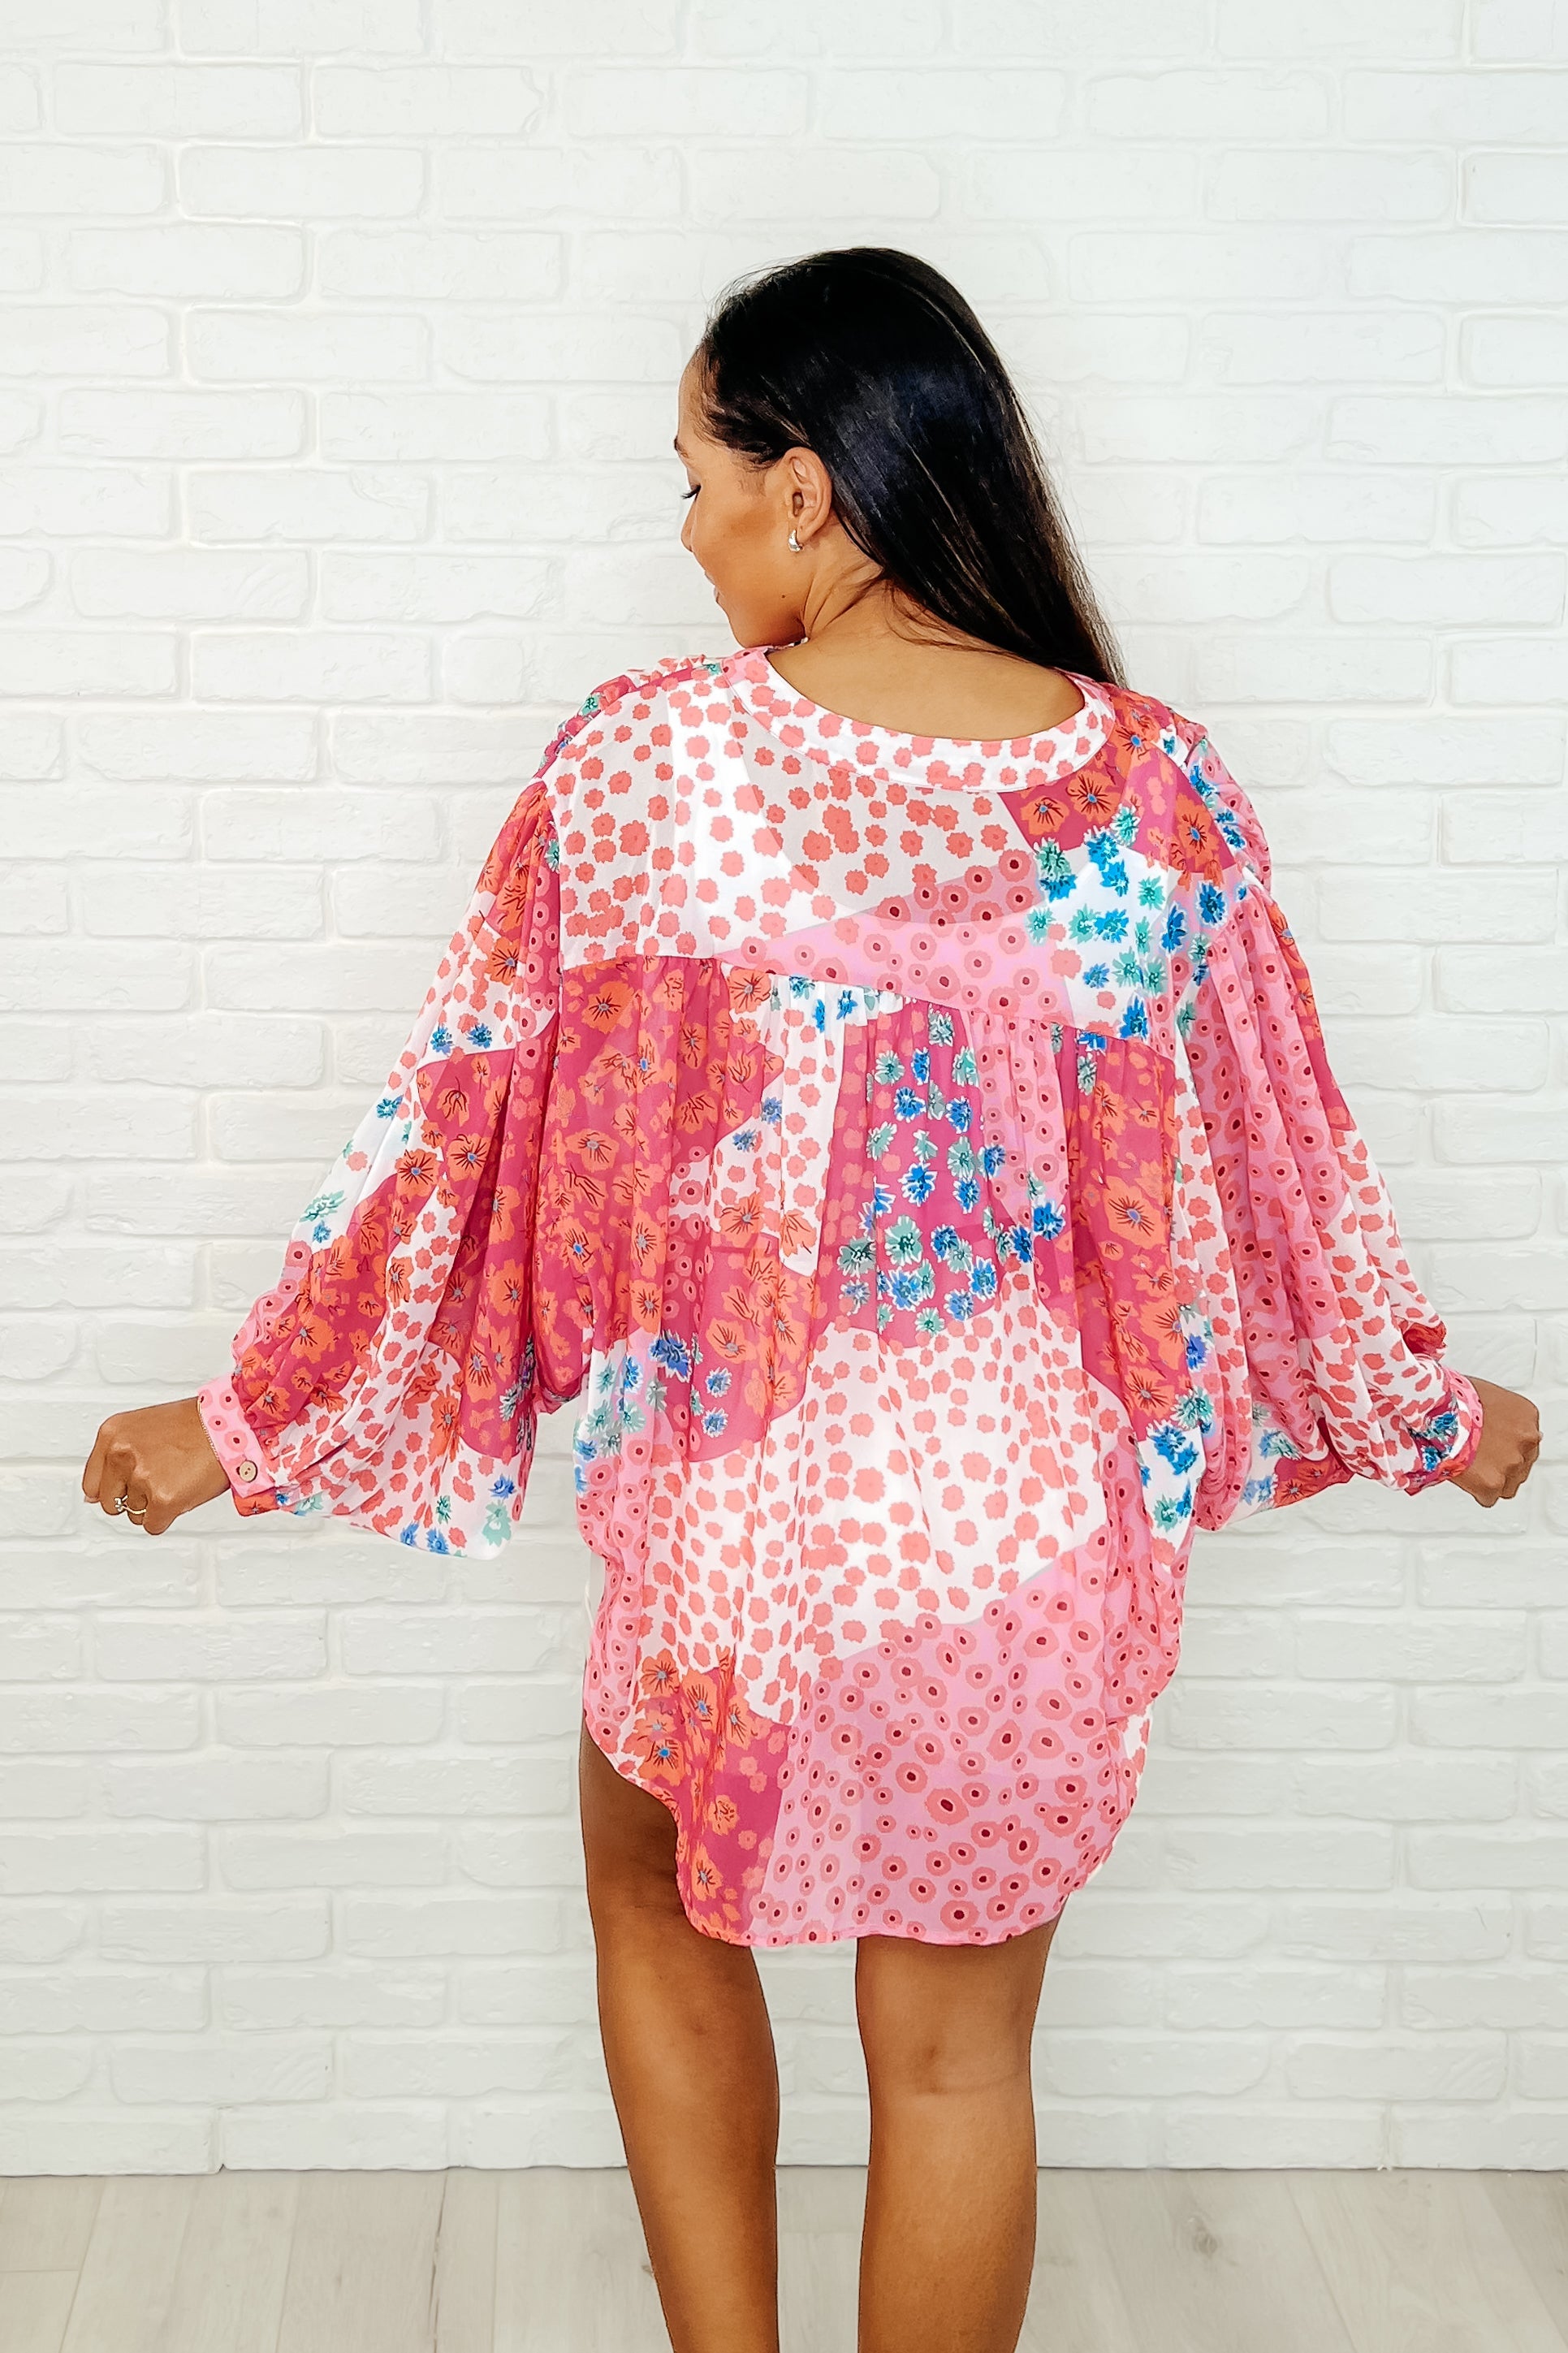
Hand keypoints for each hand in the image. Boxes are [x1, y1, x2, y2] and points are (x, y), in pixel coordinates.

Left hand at [81, 1397, 231, 1535]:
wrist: (232, 1423)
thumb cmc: (195, 1423)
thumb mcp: (142, 1428)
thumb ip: (114, 1458)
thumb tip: (93, 1498)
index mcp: (112, 1434)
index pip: (91, 1483)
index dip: (112, 1488)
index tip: (128, 1485)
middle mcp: (121, 1455)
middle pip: (111, 1503)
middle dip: (134, 1497)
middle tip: (161, 1478)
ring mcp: (141, 1477)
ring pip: (134, 1515)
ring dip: (154, 1505)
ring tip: (176, 1479)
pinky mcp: (163, 1499)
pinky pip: (153, 1526)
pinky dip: (169, 1516)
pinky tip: (183, 1492)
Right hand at [1447, 1375, 1540, 1507]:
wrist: (1437, 1413)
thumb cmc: (1452, 1399)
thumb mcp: (1485, 1396)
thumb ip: (1498, 1414)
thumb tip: (1493, 1425)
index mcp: (1526, 1416)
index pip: (1526, 1441)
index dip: (1502, 1444)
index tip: (1490, 1444)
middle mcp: (1525, 1441)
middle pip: (1519, 1464)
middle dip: (1499, 1462)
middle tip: (1476, 1456)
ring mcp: (1511, 1464)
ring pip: (1507, 1484)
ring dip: (1489, 1477)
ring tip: (1467, 1464)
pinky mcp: (1493, 1484)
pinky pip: (1488, 1497)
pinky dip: (1476, 1490)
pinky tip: (1462, 1474)